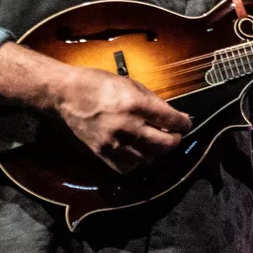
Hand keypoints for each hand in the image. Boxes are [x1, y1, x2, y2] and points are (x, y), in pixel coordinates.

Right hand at [54, 67, 192, 173]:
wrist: (67, 94)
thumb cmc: (100, 84)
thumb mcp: (132, 85)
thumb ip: (156, 102)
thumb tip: (176, 116)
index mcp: (136, 105)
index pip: (171, 121)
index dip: (184, 123)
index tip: (185, 123)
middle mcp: (127, 126)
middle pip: (164, 144)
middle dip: (175, 140)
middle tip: (174, 135)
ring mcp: (113, 142)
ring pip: (148, 158)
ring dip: (156, 152)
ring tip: (156, 141)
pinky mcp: (102, 153)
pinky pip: (127, 167)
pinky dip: (137, 162)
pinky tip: (138, 151)